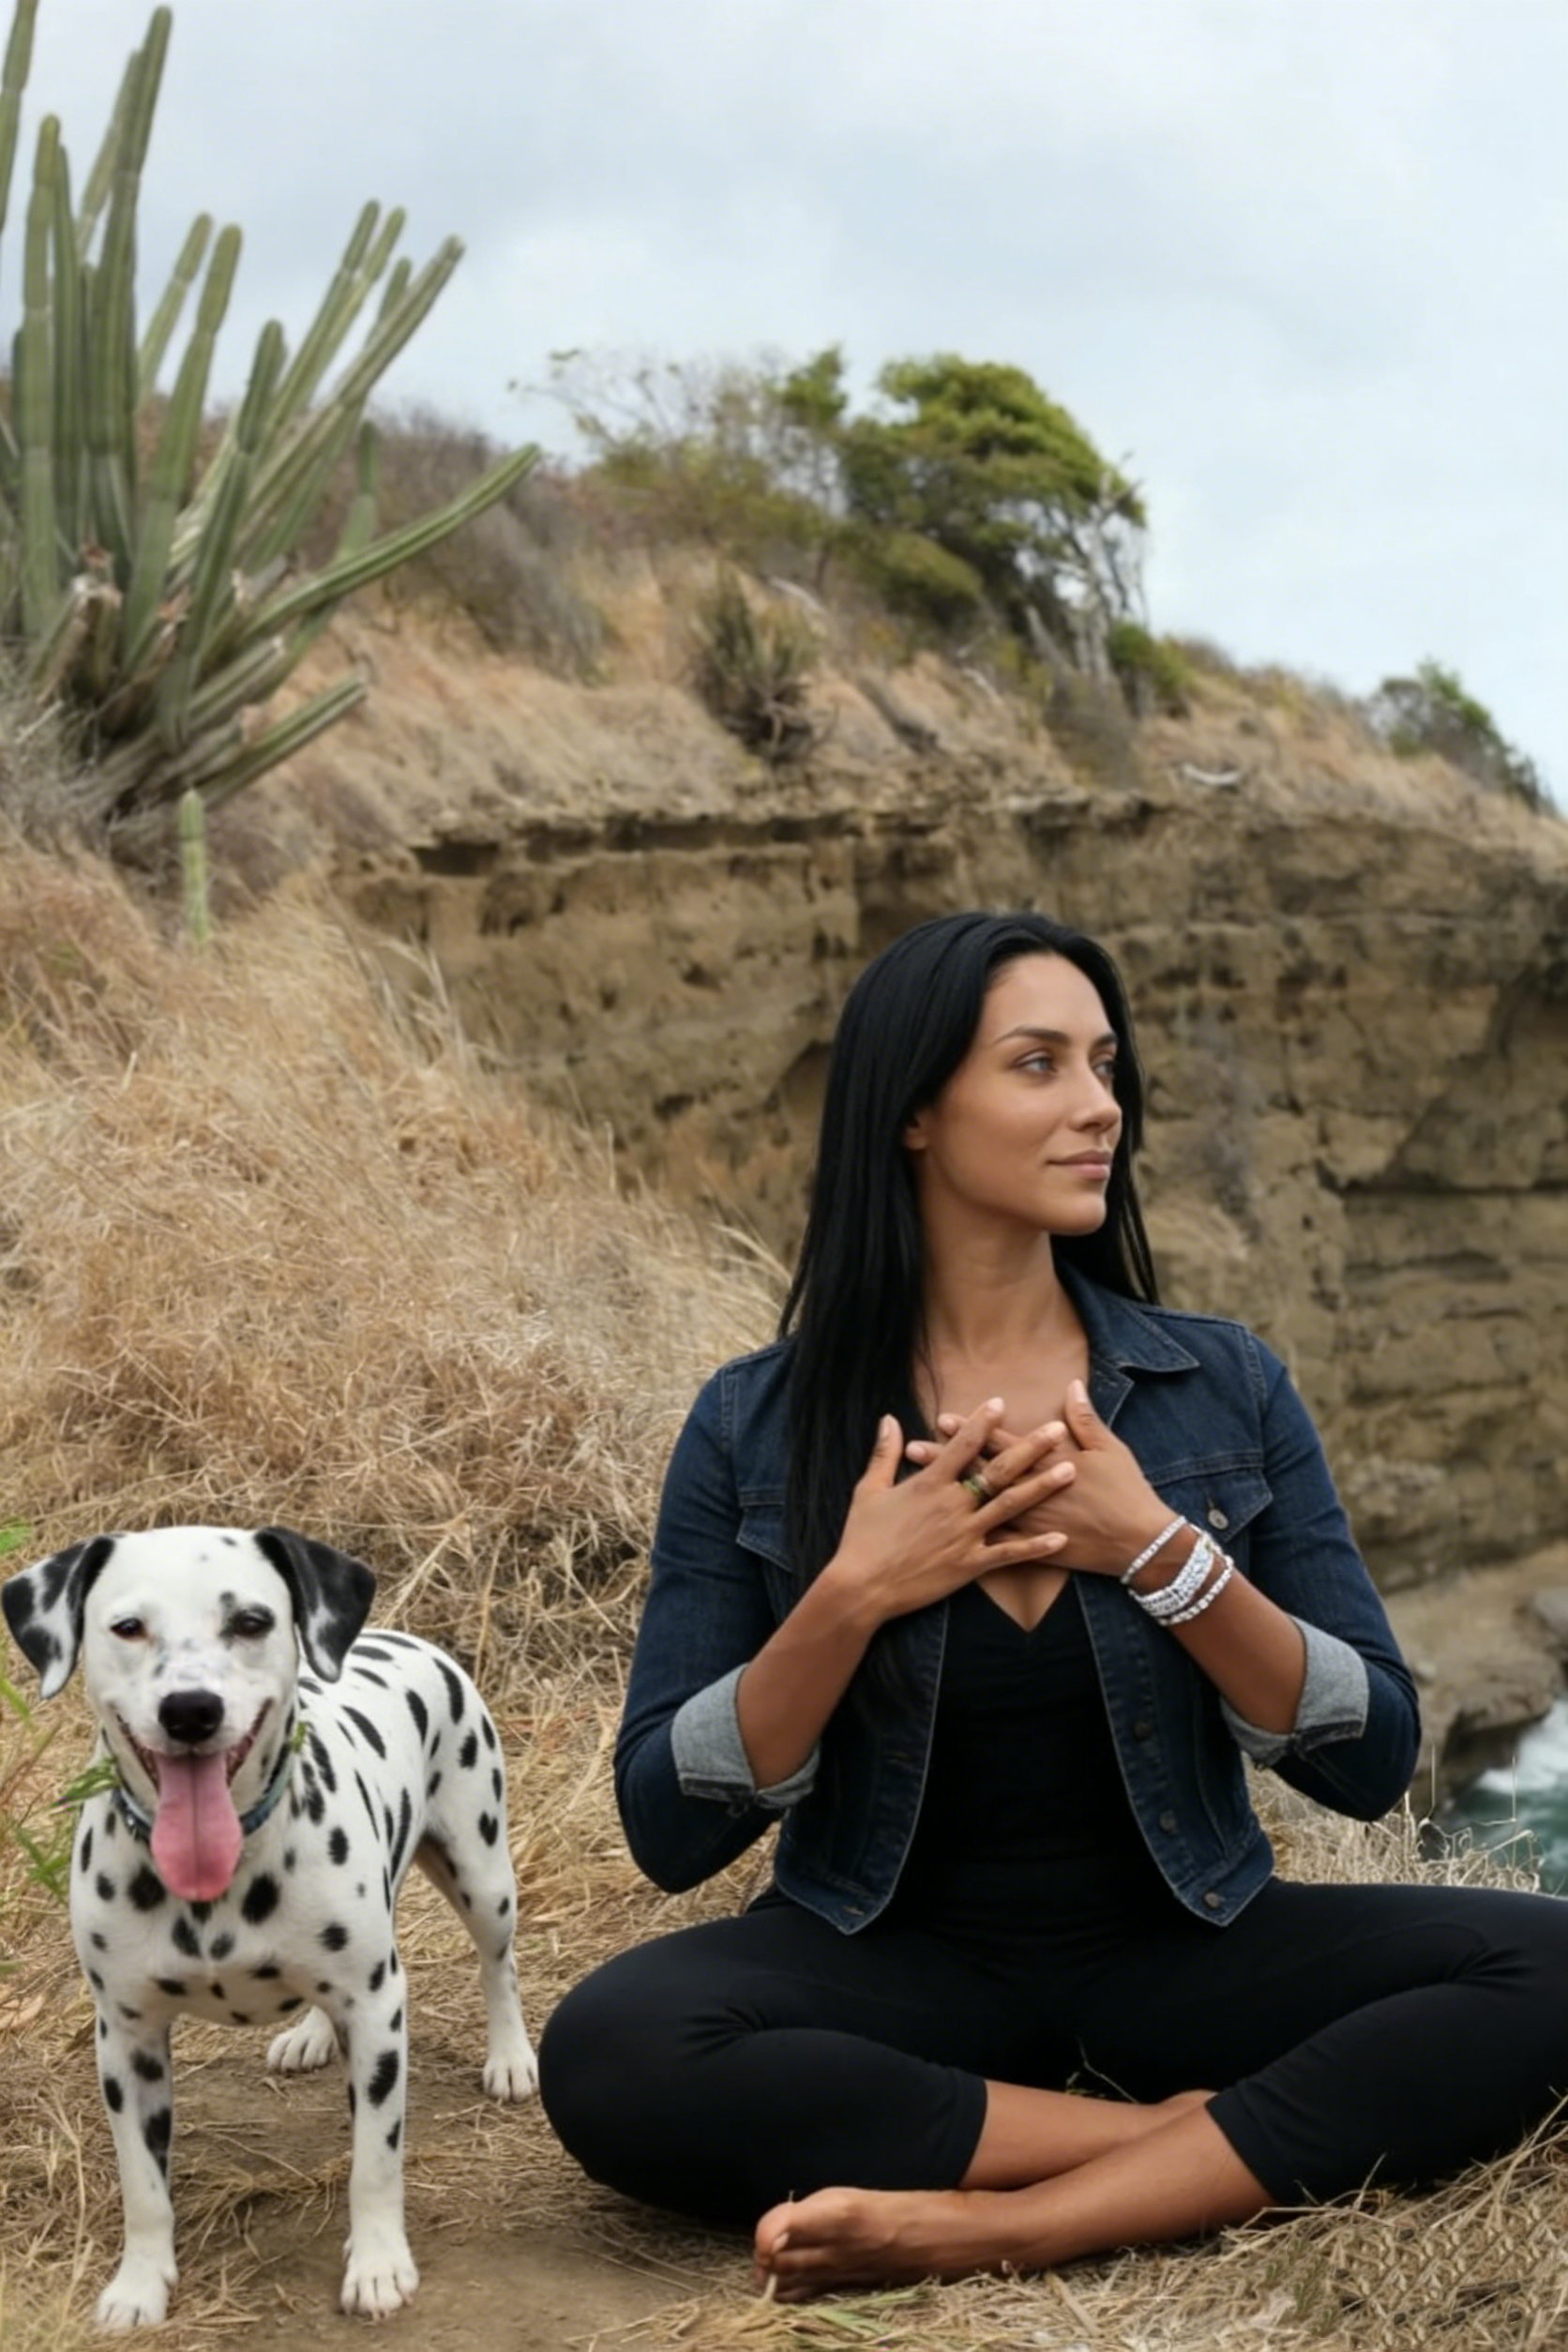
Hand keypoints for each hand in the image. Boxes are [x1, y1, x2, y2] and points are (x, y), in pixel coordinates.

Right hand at [824, 1400, 1074, 1627]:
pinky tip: (1061, 1539)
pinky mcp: (969, 1564)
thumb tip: (889, 1418)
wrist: (862, 1587)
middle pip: (998, 1470)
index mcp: (929, 1483)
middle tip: (1057, 1430)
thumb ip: (884, 1453)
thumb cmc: (862, 1538)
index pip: (962, 1445)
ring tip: (1070, 1471)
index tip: (1000, 1403)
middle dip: (1029, 1448)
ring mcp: (964, 1535)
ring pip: (1011, 1506)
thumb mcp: (868, 1490)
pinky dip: (1036, 1547)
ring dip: (1042, 1487)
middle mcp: (952, 1505)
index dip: (982, 1422)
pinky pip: (1009, 1553)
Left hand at [908, 1382, 1170, 1576]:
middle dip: (947, 1459)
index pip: (1001, 1441)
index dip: (972, 1429)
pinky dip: (972, 1536)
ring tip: (918, 1487)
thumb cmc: (1127, 1492)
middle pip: (981, 1471)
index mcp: (1048, 1462)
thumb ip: (1085, 1419)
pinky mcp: (1035, 1548)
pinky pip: (998, 1543)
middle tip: (913, 1448)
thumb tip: (1071, 1386)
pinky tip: (945, 1535)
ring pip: (980, 1505)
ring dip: (949, 1495)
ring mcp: (1031, 1522)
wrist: (1141, 1543)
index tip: (943, 1419)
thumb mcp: (1110, 1449)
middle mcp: (1032, 1491)